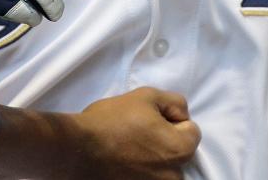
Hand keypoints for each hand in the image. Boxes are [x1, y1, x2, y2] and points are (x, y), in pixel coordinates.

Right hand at [68, 87, 201, 179]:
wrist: (76, 149)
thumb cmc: (112, 120)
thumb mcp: (147, 96)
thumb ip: (175, 103)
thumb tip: (181, 116)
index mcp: (180, 151)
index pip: (191, 131)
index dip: (171, 120)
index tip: (150, 119)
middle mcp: (173, 176)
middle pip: (177, 153)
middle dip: (164, 143)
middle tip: (138, 134)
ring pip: (162, 169)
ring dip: (152, 160)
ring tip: (128, 150)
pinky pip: (146, 178)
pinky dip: (139, 172)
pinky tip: (122, 163)